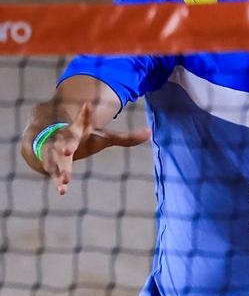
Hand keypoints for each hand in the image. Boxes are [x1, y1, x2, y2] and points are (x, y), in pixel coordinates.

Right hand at [25, 101, 150, 194]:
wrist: (52, 140)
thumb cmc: (84, 139)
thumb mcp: (105, 137)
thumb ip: (126, 137)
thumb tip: (150, 132)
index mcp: (80, 129)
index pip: (84, 119)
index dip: (85, 112)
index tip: (87, 104)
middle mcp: (65, 139)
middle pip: (67, 141)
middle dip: (67, 146)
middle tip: (68, 150)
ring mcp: (55, 152)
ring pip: (56, 160)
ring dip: (60, 169)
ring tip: (66, 179)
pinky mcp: (50, 163)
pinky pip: (52, 172)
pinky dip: (57, 181)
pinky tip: (62, 190)